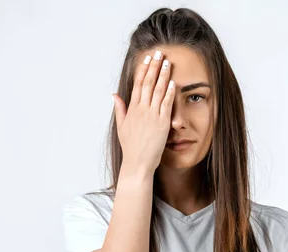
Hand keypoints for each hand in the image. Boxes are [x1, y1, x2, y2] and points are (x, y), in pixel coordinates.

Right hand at [112, 51, 174, 174]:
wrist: (138, 163)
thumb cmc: (131, 147)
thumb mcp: (121, 126)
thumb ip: (120, 109)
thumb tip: (114, 95)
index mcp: (132, 109)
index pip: (138, 84)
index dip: (143, 70)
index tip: (147, 58)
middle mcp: (142, 110)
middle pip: (148, 83)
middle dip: (154, 66)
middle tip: (159, 53)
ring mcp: (152, 116)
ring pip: (158, 91)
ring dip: (163, 75)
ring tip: (167, 62)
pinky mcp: (162, 123)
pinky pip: (166, 104)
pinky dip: (170, 92)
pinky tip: (173, 82)